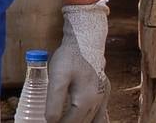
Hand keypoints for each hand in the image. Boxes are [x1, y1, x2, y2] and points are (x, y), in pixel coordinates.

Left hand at [47, 0, 109, 122]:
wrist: (85, 40)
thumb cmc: (70, 57)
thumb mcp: (57, 77)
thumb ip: (54, 100)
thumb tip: (50, 120)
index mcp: (85, 101)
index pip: (71, 122)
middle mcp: (98, 102)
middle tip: (56, 121)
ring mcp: (104, 97)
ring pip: (96, 121)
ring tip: (69, 120)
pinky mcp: (105, 91)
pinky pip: (102, 114)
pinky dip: (95, 120)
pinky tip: (88, 120)